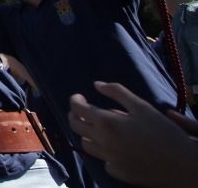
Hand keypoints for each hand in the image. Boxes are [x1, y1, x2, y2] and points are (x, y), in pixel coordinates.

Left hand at [69, 81, 197, 186]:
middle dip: (75, 115)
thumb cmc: (164, 132)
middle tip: (83, 110)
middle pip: (76, 126)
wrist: (183, 165)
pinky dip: (105, 152)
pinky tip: (115, 146)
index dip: (75, 101)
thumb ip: (117, 92)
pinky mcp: (118, 173)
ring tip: (97, 127)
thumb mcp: (142, 107)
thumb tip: (97, 85)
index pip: (77, 109)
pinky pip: (103, 160)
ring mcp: (109, 160)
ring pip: (86, 145)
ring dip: (87, 134)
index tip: (80, 97)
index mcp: (106, 122)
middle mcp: (103, 142)